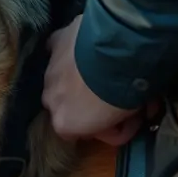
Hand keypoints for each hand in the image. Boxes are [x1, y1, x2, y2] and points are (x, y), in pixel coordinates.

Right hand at [42, 15, 145, 145]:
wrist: (116, 50)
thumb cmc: (123, 91)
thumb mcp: (128, 116)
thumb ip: (118, 120)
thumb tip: (125, 114)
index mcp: (64, 124)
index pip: (81, 133)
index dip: (104, 127)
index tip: (124, 119)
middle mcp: (49, 100)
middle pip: (68, 106)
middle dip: (87, 103)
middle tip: (113, 94)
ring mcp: (49, 71)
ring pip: (62, 79)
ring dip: (79, 78)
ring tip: (103, 68)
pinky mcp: (54, 43)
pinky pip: (59, 50)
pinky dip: (70, 50)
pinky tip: (85, 46)